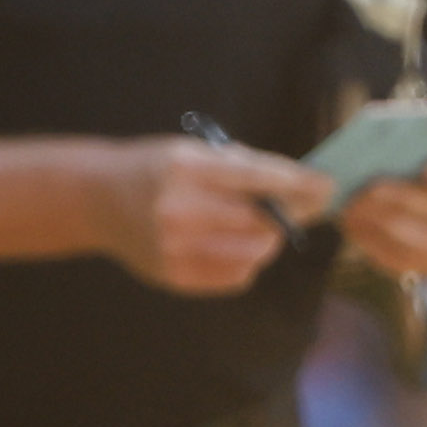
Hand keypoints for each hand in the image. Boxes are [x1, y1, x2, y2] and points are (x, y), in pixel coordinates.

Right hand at [102, 136, 331, 295]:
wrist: (98, 200)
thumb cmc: (156, 169)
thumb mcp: (192, 150)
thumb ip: (242, 167)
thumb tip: (302, 188)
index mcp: (185, 169)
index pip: (258, 178)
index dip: (300, 183)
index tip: (328, 186)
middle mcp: (178, 210)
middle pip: (263, 220)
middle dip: (289, 214)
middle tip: (300, 208)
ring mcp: (175, 248)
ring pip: (256, 252)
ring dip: (268, 240)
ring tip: (257, 227)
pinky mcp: (175, 276)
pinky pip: (237, 276)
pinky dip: (246, 261)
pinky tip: (231, 245)